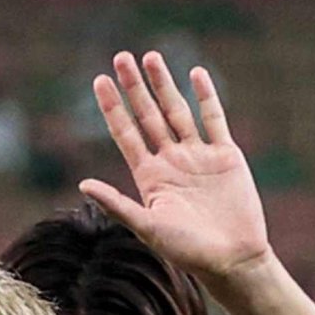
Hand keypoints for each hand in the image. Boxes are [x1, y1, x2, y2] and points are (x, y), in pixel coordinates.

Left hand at [82, 51, 271, 282]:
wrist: (230, 257)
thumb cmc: (185, 250)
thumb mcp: (146, 226)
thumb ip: (117, 203)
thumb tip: (83, 183)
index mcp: (148, 177)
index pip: (126, 133)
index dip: (113, 107)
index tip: (99, 81)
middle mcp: (170, 161)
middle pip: (148, 115)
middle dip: (135, 87)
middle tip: (121, 57)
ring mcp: (197, 156)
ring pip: (178, 111)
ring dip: (164, 84)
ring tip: (151, 57)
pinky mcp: (225, 155)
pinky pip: (214, 119)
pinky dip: (206, 96)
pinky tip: (195, 74)